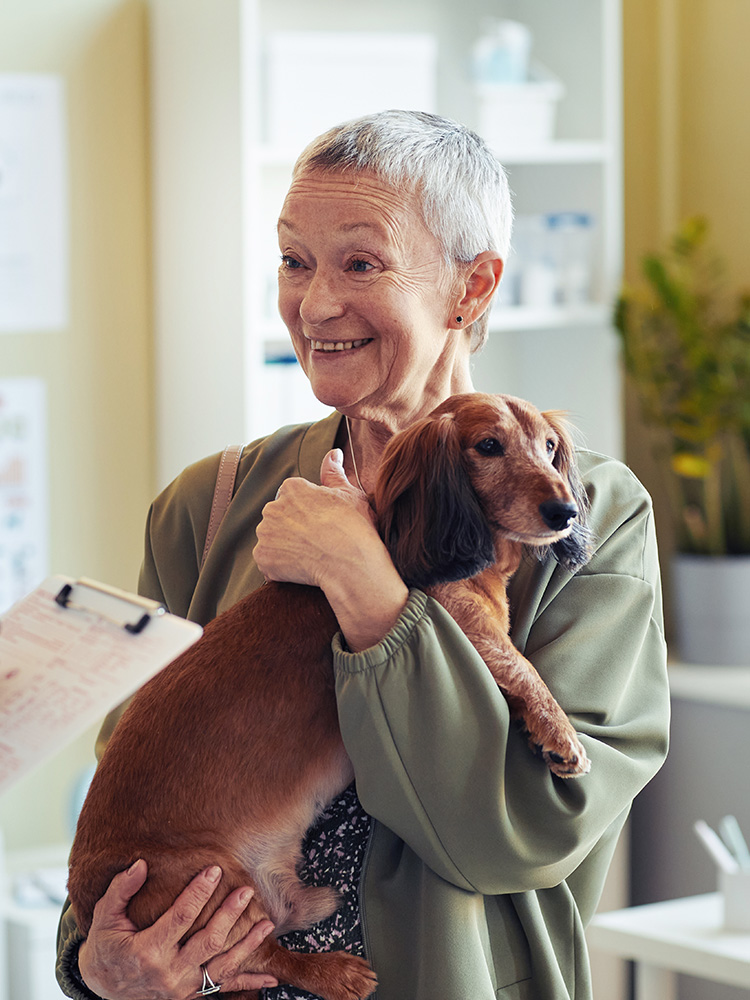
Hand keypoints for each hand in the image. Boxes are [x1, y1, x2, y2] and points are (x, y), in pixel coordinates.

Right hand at [77, 860, 277, 998]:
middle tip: (246, 891)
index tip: (214, 870)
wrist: (104, 988)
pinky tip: (270, 975)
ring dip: (247, 946)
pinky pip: (223, 989)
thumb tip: (140, 864)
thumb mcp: (104, 918)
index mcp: (147, 950)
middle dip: (229, 915)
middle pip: (207, 942)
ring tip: (266, 923)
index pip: (180, 918)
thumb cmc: (106, 947)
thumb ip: (121, 890)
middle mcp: (168, 972)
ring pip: (221, 967)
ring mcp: (182, 988)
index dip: (198, 893)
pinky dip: (248, 982)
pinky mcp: (190, 996)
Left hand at [254, 450, 407, 650]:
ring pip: (272, 539)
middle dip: (293, 527)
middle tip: (317, 541)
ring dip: (285, 547)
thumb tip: (333, 453)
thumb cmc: (355, 527)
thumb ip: (334, 473)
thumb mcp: (350, 495)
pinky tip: (302, 569)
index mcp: (291, 488)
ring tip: (310, 556)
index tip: (323, 523)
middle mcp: (272, 507)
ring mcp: (265, 534)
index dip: (309, 512)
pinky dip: (280, 567)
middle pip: (279, 517)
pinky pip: (268, 562)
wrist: (351, 564)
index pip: (293, 497)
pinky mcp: (263, 558)